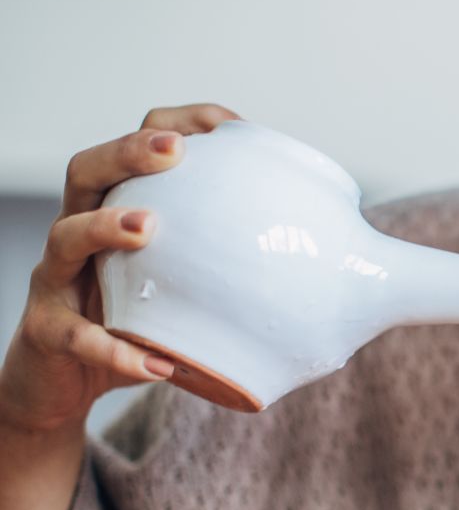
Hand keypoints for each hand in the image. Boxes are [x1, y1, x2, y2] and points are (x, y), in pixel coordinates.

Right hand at [0, 104, 241, 432]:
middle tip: (174, 150)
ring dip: (106, 226)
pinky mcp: (47, 332)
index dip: (179, 124)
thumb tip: (361, 264)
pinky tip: (158, 364)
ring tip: (148, 228)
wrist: (67, 385)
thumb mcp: (196, 289)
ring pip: (66, 236)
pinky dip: (116, 349)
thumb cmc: (144, 326)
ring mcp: (58, 279)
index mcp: (120, 209)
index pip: (139, 146)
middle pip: (88, 171)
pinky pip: (75, 336)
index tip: (230, 127)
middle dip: (128, 151)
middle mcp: (81, 231)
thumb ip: (254, 269)